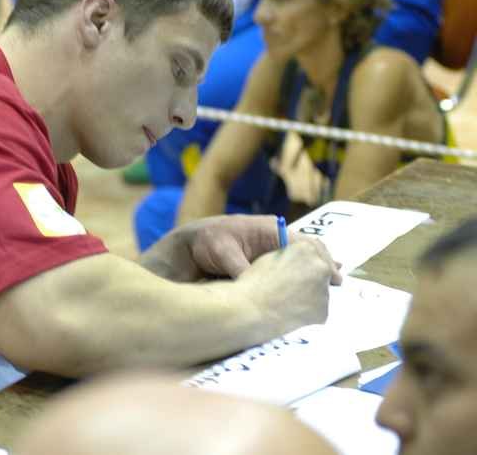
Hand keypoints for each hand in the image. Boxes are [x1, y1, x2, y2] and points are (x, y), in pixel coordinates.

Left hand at [140, 214, 335, 281]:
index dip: (319, 258)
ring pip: (299, 264)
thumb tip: (254, 284)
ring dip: (314, 275)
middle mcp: (274, 241)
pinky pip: (287, 273)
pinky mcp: (264, 267)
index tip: (332, 275)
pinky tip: (310, 295)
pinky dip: (300, 281)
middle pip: (307, 253)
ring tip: (333, 288)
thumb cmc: (207, 242)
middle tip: (338, 284)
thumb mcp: (222, 250)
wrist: (188, 248)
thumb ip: (240, 267)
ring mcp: (271, 255)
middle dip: (324, 267)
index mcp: (269, 230)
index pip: (303, 243)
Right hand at [235, 238, 340, 333]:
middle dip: (313, 281)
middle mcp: (320, 266)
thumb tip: (298, 263)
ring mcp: (324, 289)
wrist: (250, 309)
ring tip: (286, 303)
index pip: (319, 253)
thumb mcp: (271, 259)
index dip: (313, 264)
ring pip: (320, 295)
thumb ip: (290, 258)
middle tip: (295, 290)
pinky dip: (307, 315)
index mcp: (306, 248)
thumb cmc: (254, 285)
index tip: (312, 271)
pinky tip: (290, 313)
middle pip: (323, 273)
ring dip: (309, 299)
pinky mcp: (323, 310)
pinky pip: (318, 312)